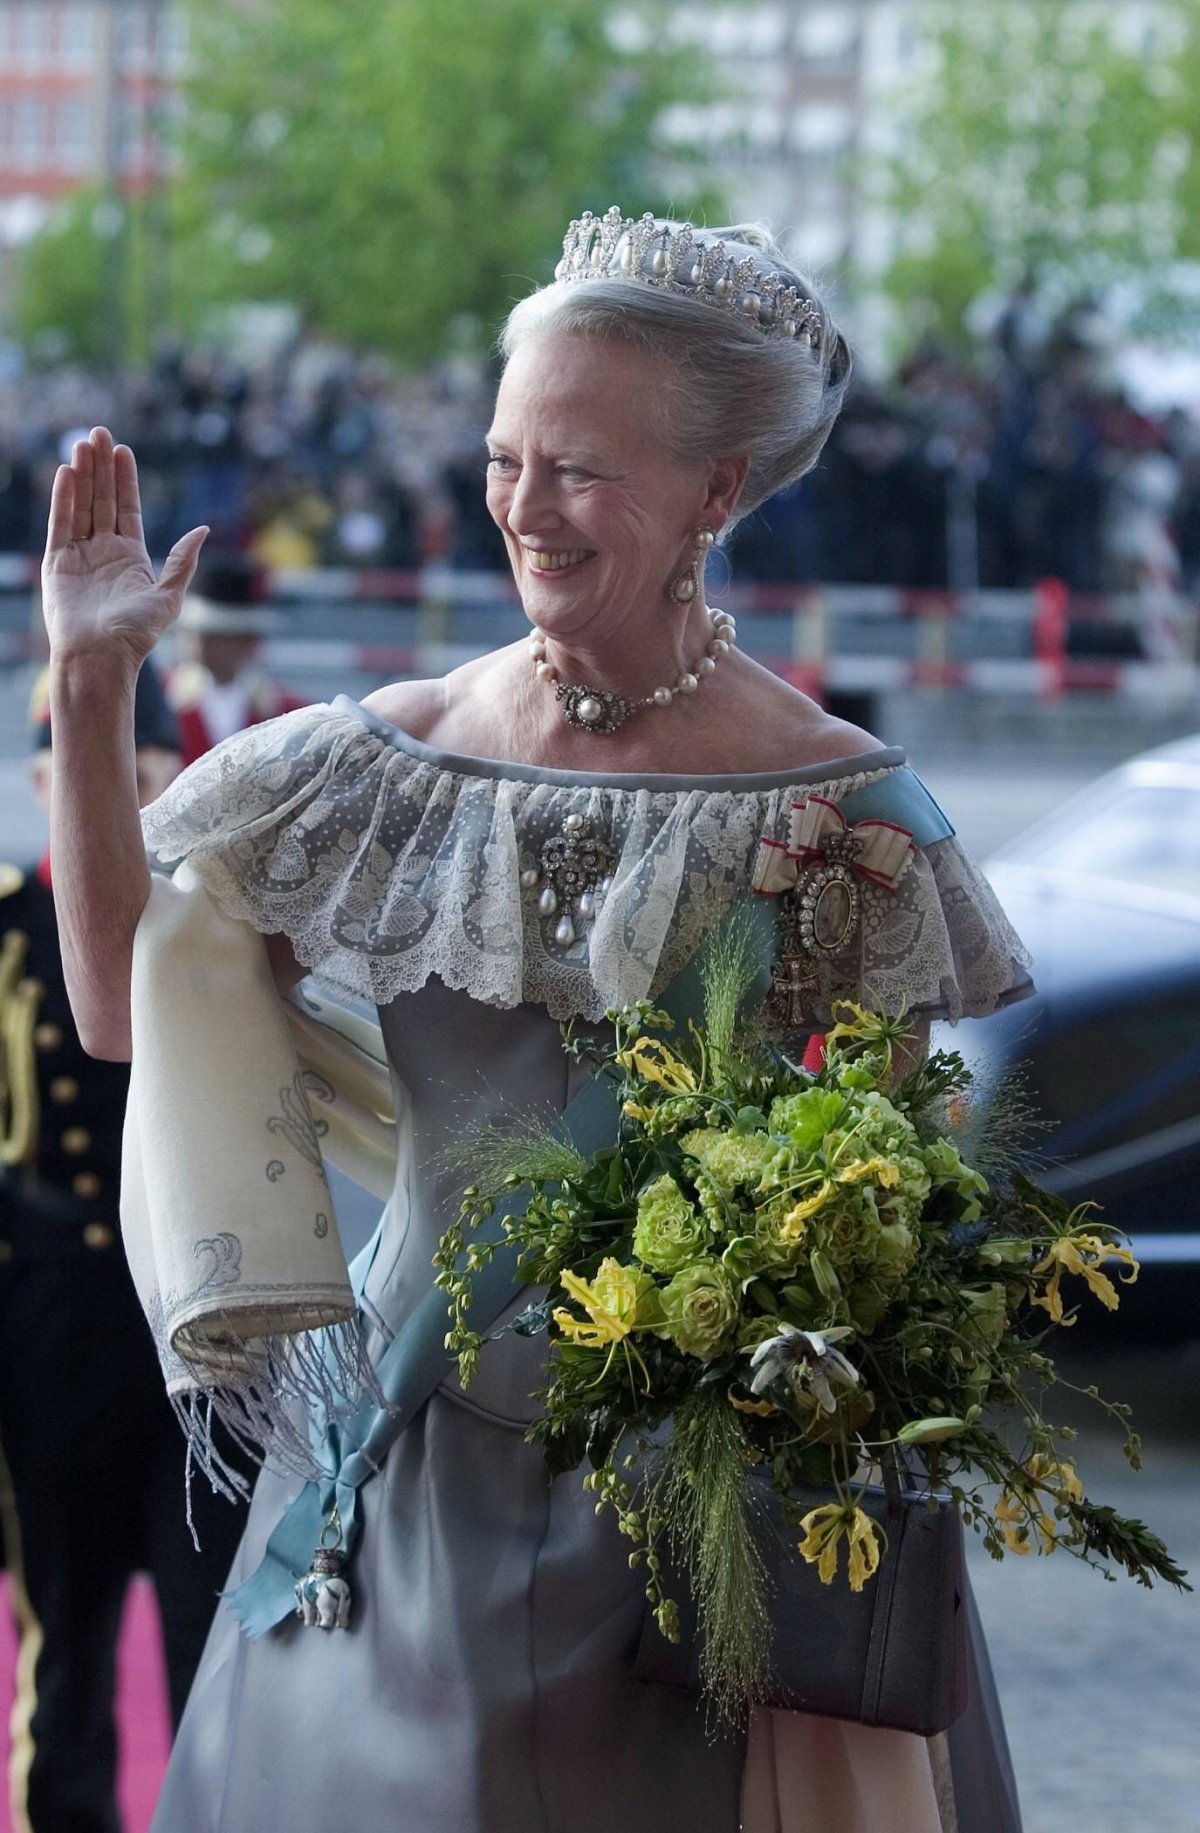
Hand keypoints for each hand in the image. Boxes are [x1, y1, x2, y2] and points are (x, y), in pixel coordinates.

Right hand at [42, 426, 208, 666]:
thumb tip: (203, 529)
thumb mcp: (168, 596)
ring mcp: (79, 556)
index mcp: (131, 558)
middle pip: (101, 500)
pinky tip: (67, 472)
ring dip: (82, 475)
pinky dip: (63, 498)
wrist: (100, 658)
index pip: (127, 509)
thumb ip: (183, 561)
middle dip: (101, 467)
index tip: (123, 451)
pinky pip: (61, 524)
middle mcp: (103, 553)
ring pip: (80, 506)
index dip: (125, 480)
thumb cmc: (136, 634)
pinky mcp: (57, 563)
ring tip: (83, 443)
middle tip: (100, 432)